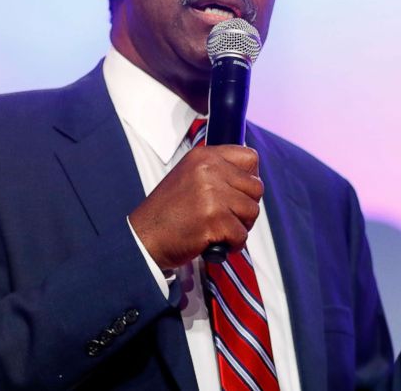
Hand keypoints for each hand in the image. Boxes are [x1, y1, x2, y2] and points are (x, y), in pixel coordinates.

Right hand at [129, 145, 262, 268]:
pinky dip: (233, 244)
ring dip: (240, 226)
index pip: (249, 158)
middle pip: (256, 187)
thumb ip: (218, 172)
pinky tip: (216, 242)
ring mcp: (211, 194)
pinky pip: (242, 235)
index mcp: (204, 156)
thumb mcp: (189, 176)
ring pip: (252, 211)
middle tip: (228, 216)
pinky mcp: (214, 219)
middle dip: (246, 206)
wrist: (144, 238)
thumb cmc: (167, 213)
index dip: (249, 178)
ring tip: (220, 229)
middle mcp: (208, 170)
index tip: (238, 192)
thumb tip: (251, 178)